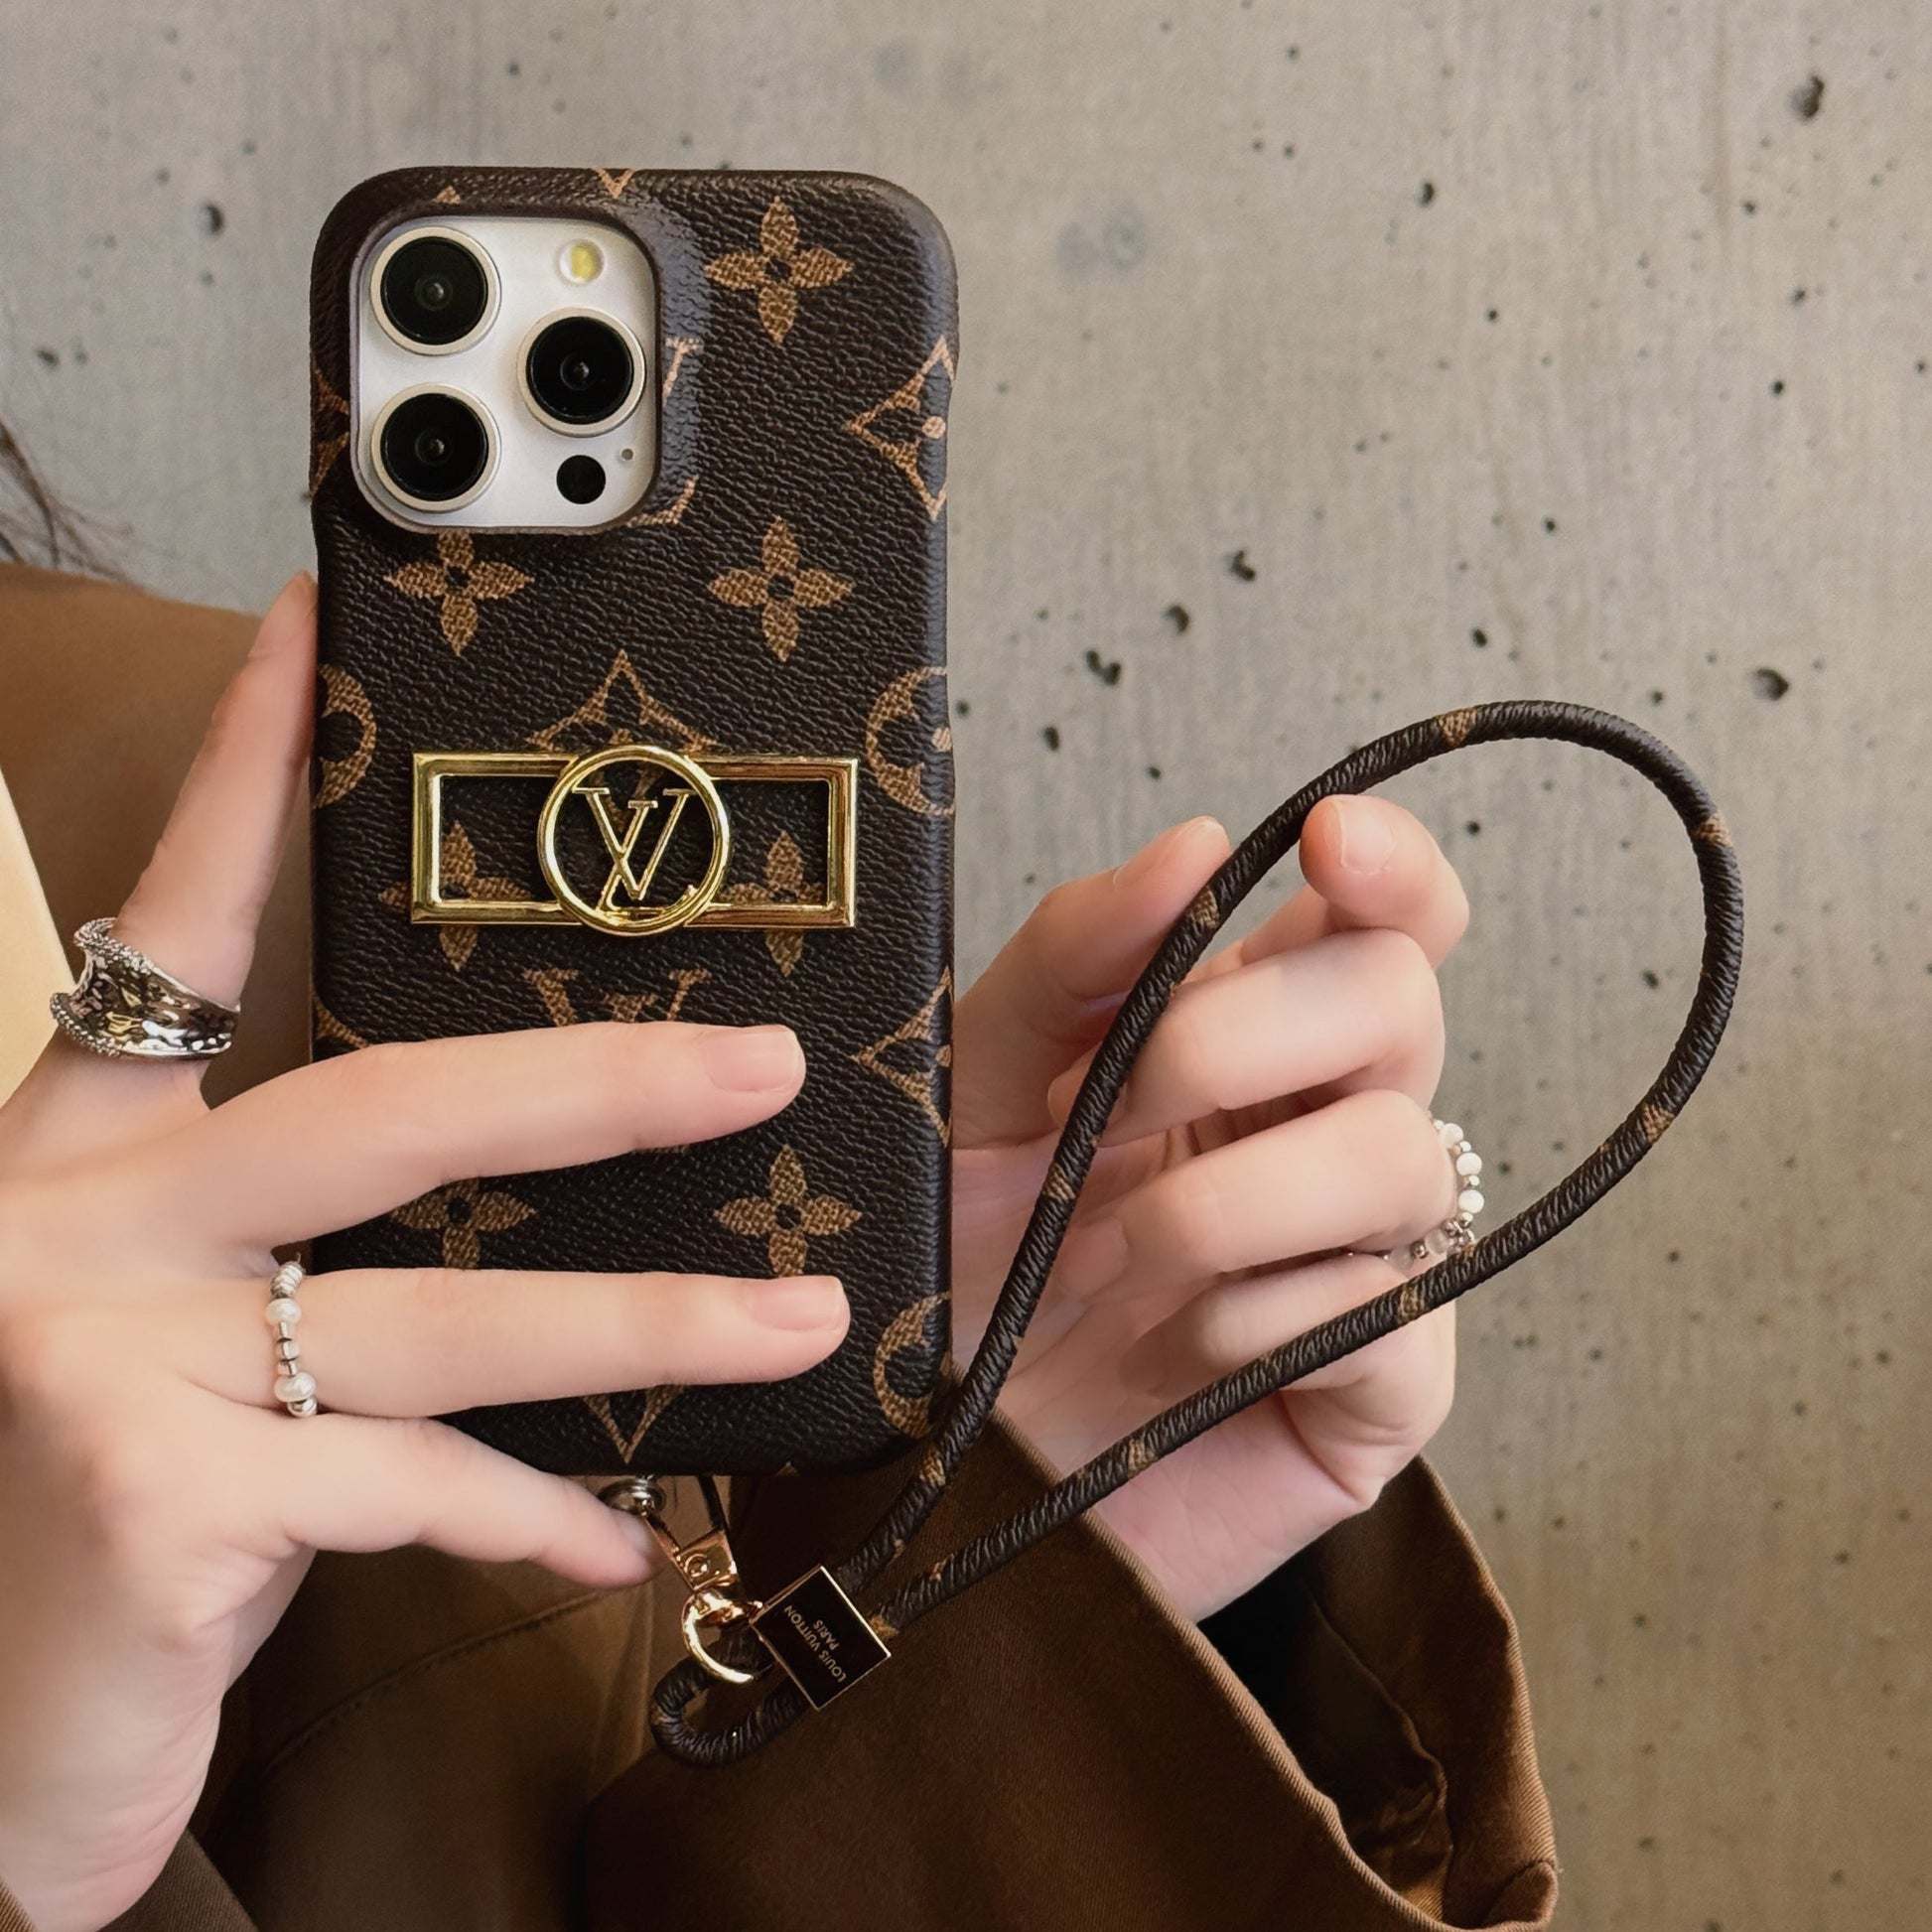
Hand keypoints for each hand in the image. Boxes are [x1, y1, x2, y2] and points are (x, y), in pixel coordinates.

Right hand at [0, 578, 848, 1931]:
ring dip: (642, 1324)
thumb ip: (317, 1266)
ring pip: (432, 1315)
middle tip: (759, 1065)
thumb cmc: (93, 1511)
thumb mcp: (181, 1346)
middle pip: (375, 1106)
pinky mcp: (148, 1499)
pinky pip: (411, 1487)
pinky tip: (615, 1544)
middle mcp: (71, 1225)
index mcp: (80, 1153)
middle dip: (595, 1086)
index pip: (178, 925)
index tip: (321, 631)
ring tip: (794, 1321)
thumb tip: (550, 1236)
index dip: (256, 775)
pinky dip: (531, 1516)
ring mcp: (97, 1356)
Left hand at [950, 800, 1468, 1618]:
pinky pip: (1386, 1312)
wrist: (931, 1478)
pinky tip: (1176, 1349)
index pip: (1379, 923)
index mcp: (1242, 1043)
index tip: (1330, 842)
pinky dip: (1257, 1315)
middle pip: (1400, 1003)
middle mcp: (1319, 1131)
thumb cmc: (957, 1276)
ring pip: (1405, 1154)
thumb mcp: (972, 1098)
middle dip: (1247, 1036)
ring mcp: (1362, 1260)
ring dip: (1232, 1196)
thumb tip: (1199, 844)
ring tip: (1112, 1256)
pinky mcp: (1380, 1390)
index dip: (1390, 868)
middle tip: (1124, 1106)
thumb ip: (1069, 963)